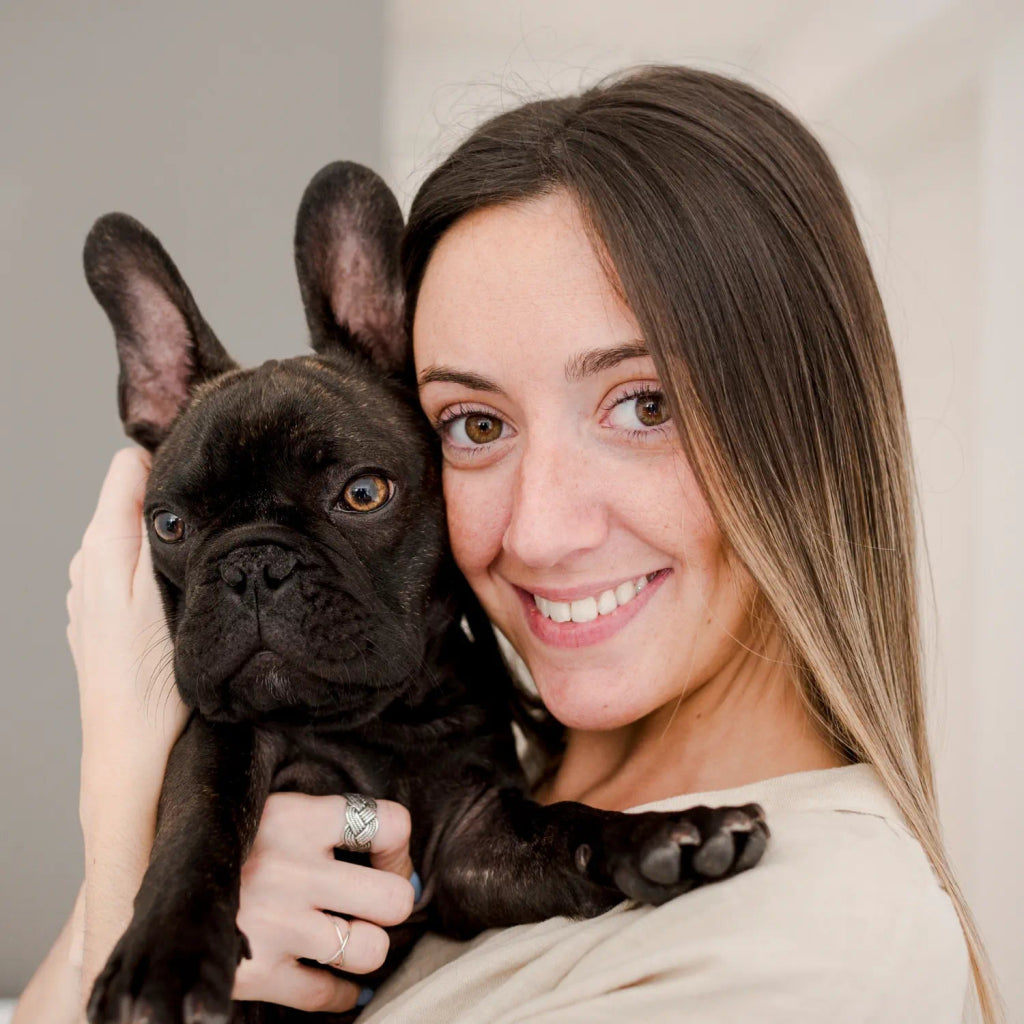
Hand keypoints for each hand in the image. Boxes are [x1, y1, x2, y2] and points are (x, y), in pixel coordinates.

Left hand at [68, 447, 187, 830]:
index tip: (208, 474)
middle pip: (130, 500)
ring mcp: (90, 589)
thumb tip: (146, 468)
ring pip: (132, 535)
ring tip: (203, 555)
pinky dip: (150, 564)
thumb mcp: (160, 591)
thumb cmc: (152, 676)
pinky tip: (178, 589)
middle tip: (218, 517)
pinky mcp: (100, 614)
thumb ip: (148, 528)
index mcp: (101, 546)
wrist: (132, 745)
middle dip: (170, 499)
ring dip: (163, 534)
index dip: (167, 462)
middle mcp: (87, 562)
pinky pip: (127, 567)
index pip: (127, 467)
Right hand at [234, 793, 416, 1012]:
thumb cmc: (223, 850)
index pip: (389, 823)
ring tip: (353, 939)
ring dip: (367, 949)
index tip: (386, 858)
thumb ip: (318, 816)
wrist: (151, 902)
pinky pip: (328, 994)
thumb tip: (393, 838)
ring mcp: (277, 924)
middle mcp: (291, 869)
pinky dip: (341, 994)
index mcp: (296, 816)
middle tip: (377, 905)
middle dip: (392, 905)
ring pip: (371, 949)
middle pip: (394, 898)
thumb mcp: (265, 810)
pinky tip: (335, 981)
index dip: (398, 847)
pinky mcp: (257, 973)